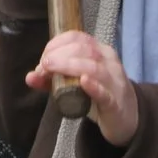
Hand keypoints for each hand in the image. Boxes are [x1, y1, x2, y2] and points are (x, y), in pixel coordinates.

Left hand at [29, 30, 139, 145]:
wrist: (127, 119)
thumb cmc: (100, 96)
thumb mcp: (76, 83)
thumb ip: (52, 80)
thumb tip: (30, 76)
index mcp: (100, 52)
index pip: (78, 38)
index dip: (57, 43)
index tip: (44, 58)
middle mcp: (109, 62)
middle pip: (85, 50)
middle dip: (60, 55)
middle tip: (44, 66)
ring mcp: (115, 82)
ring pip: (94, 67)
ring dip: (70, 66)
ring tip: (52, 70)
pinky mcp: (116, 103)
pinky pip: (106, 92)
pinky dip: (94, 86)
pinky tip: (83, 82)